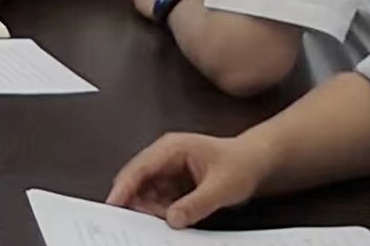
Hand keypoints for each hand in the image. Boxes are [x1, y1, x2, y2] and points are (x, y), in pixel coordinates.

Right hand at [107, 131, 269, 227]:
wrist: (255, 162)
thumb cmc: (240, 163)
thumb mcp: (221, 187)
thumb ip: (196, 204)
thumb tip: (173, 219)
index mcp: (171, 148)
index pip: (139, 168)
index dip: (124, 187)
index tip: (114, 204)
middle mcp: (165, 156)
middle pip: (138, 180)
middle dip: (138, 201)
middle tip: (141, 221)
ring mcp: (168, 168)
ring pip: (147, 191)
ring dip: (152, 208)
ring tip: (168, 219)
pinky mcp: (174, 181)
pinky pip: (159, 197)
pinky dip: (162, 210)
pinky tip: (173, 217)